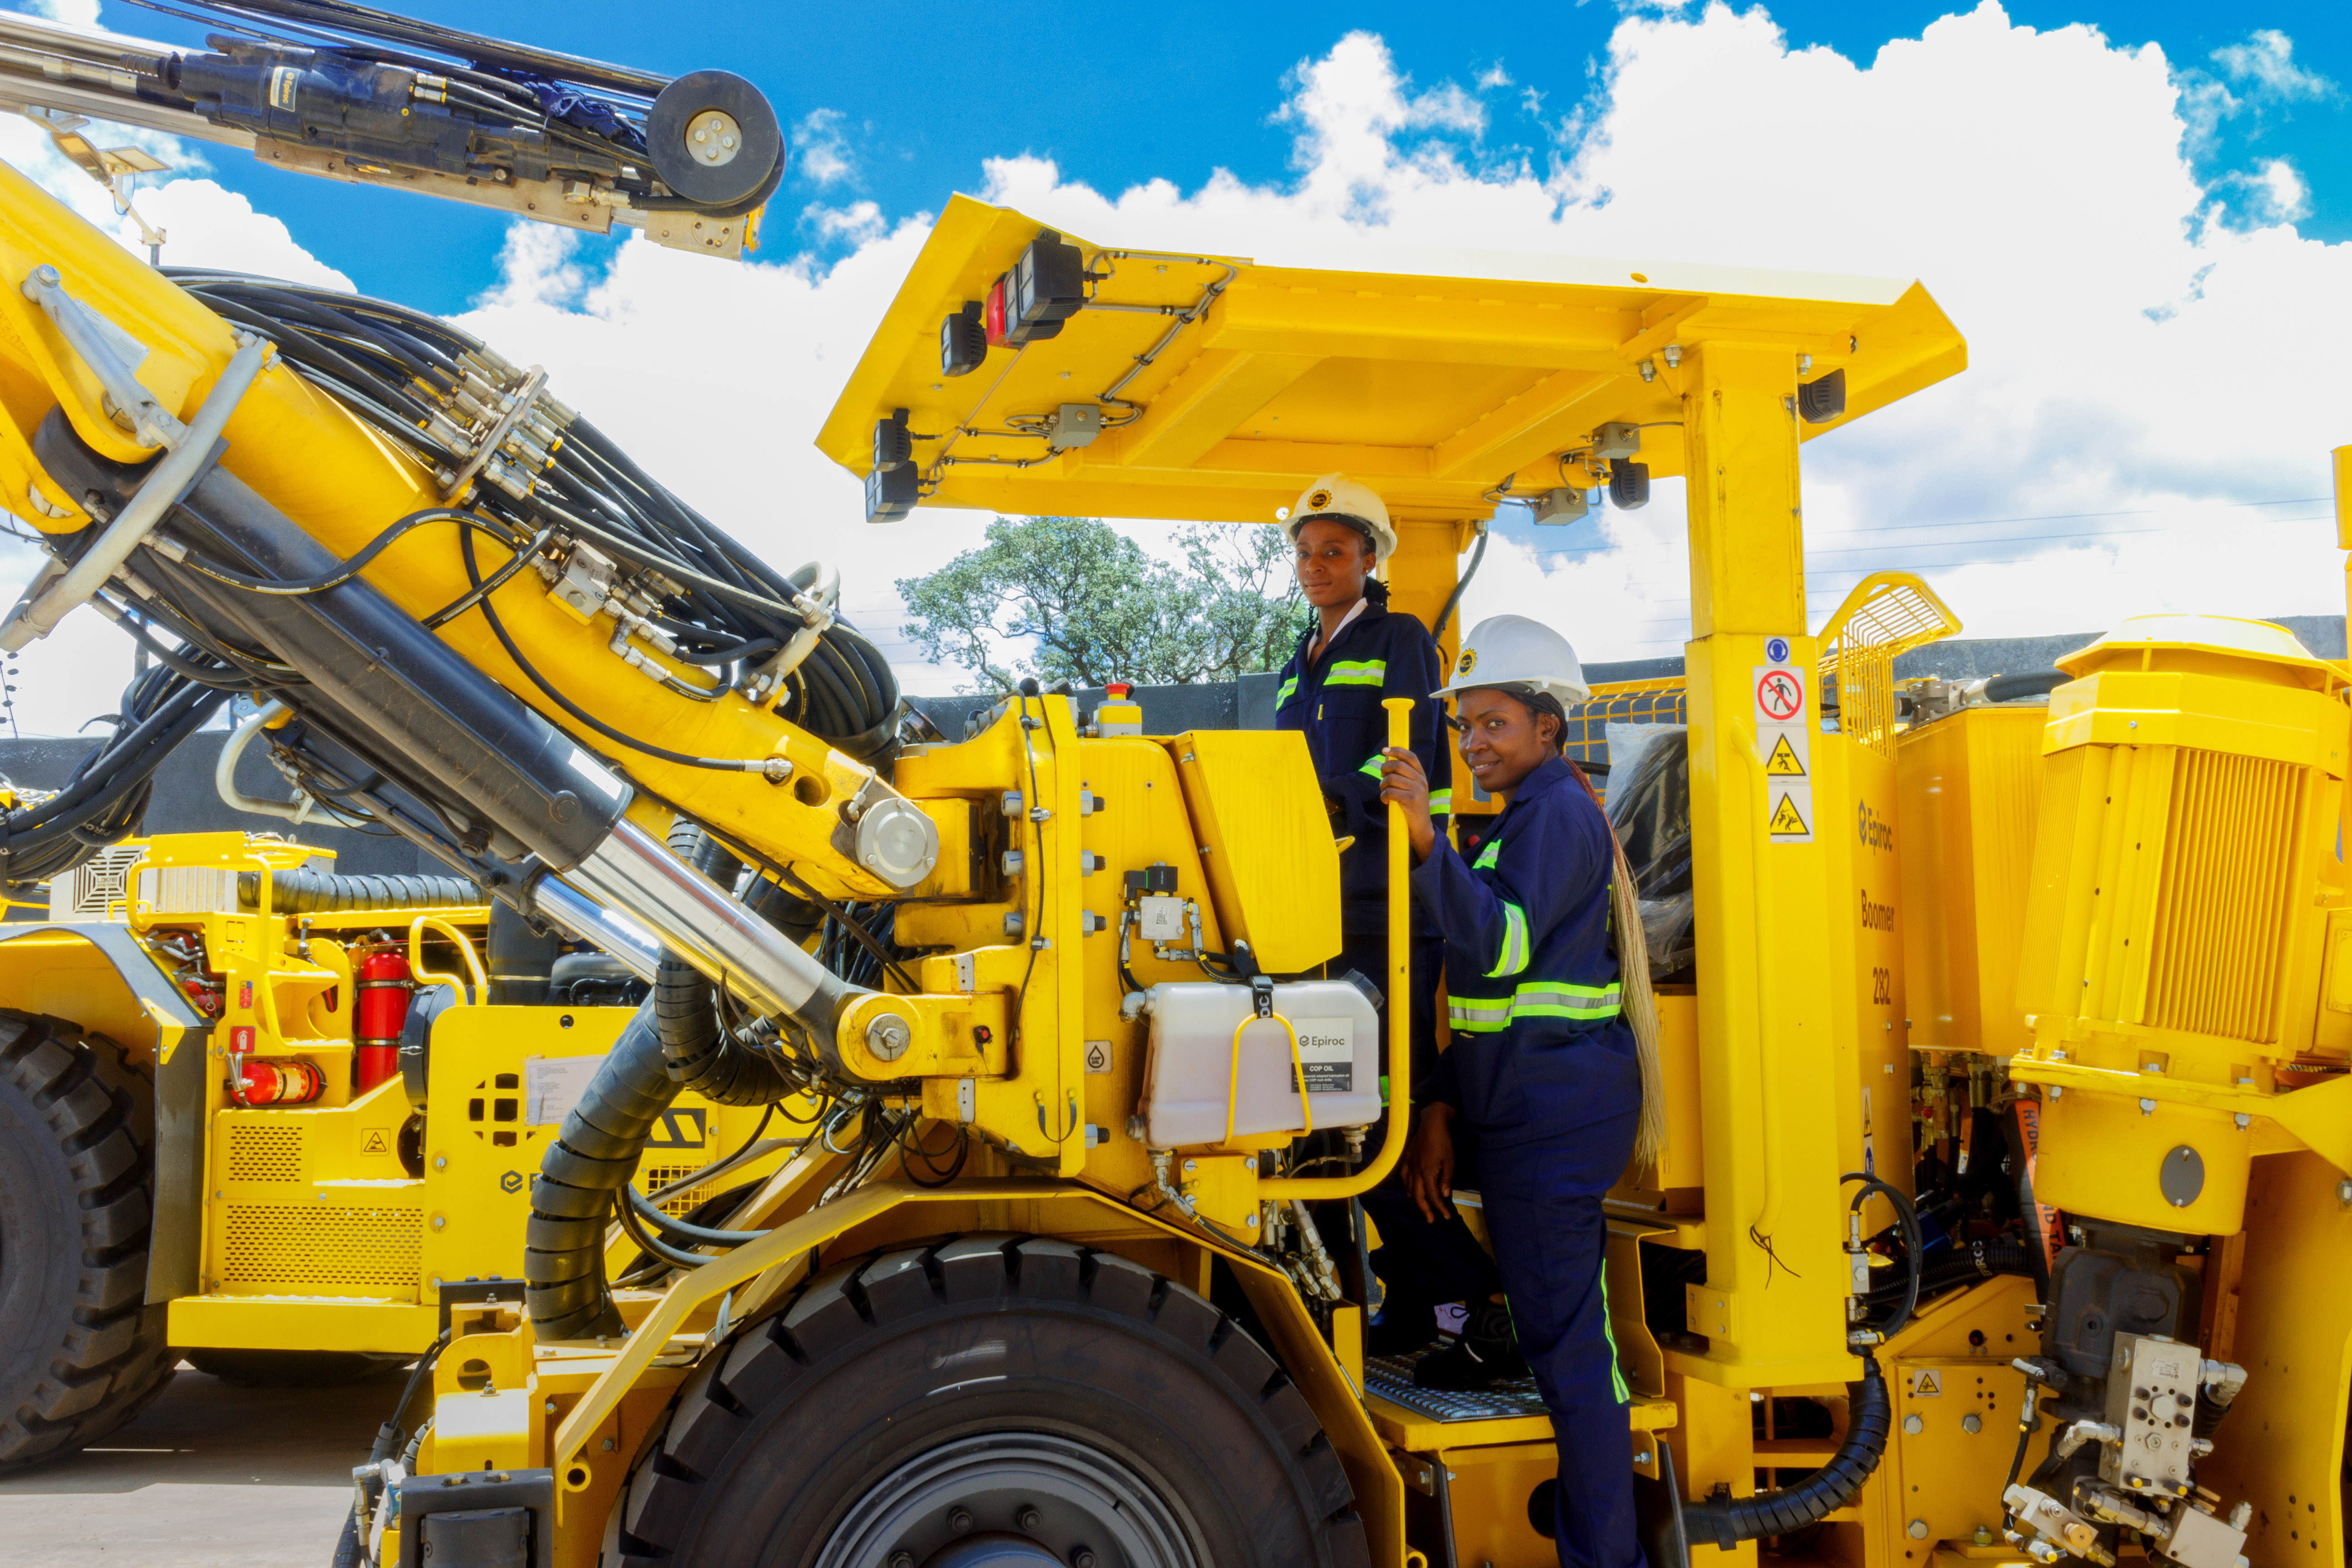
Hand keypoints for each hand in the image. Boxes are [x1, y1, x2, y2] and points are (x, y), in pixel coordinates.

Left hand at [1378, 747, 1437, 862]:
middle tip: (1381, 776)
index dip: (1397, 750)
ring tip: (1384, 791)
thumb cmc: (1413, 808)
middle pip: (1398, 765)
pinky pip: (1390, 792)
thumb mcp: (1413, 789)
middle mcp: (1421, 781)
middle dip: (1385, 768)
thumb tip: (1387, 761)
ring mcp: (1417, 790)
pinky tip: (1386, 801)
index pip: (1410, 757)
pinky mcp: (1411, 800)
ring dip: (1383, 784)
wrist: (1422, 828)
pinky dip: (1384, 796)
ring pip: (1392, 779)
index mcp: (1421, 776)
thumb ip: (1404, 776)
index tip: (1385, 750)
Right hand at [1404, 1103, 1456, 1223]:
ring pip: (1409, 1188)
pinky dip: (1407, 1187)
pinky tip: (1410, 1191)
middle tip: (1431, 1219)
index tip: (1446, 1216)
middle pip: (1418, 1196)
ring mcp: (1410, 1165)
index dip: (1439, 1208)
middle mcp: (1416, 1171)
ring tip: (1423, 1208)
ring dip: (1416, 1200)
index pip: (1433, 1196)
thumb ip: (1446, 1179)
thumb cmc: (1443, 1141)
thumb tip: (1444, 1195)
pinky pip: (1404, 1177)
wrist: (1432, 1123)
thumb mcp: (1450, 1160)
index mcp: (1427, 1173)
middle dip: (1425, 1209)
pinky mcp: (1407, 1159)